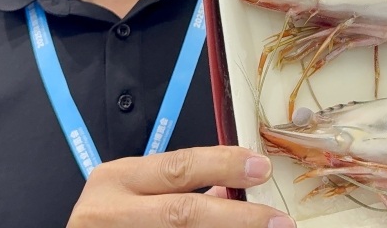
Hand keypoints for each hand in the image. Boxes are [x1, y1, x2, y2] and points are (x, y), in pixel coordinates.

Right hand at [67, 145, 294, 227]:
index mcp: (117, 179)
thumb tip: (232, 188)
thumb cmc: (110, 220)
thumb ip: (177, 186)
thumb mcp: (132, 193)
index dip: (224, 166)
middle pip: (184, 212)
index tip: (262, 168)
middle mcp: (111, 211)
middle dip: (238, 217)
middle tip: (276, 220)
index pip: (178, 166)